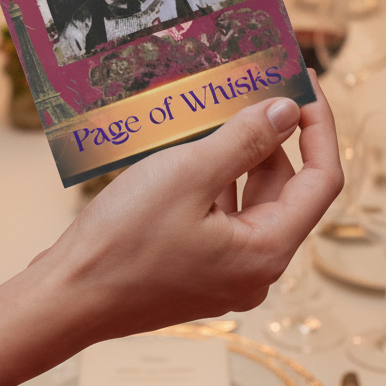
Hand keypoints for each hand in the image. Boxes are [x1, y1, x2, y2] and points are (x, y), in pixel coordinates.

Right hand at [39, 76, 342, 336]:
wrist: (64, 300)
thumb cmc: (122, 243)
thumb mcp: (187, 175)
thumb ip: (245, 140)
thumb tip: (286, 112)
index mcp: (266, 252)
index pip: (321, 180)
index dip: (319, 127)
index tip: (304, 85)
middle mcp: (255, 271)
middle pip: (285, 190)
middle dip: (271, 139)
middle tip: (250, 88)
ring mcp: (225, 275)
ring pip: (249, 202)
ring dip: (237, 158)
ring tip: (212, 114)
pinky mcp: (196, 272)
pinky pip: (220, 218)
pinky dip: (211, 183)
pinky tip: (184, 152)